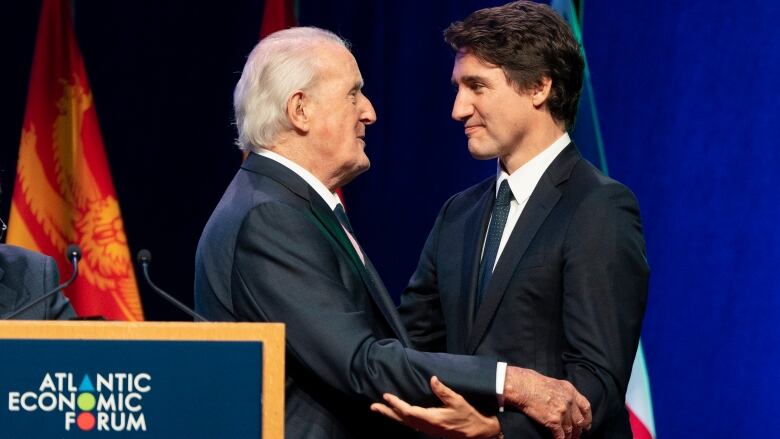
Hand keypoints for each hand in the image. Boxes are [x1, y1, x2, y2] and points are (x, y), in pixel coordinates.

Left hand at [370, 376, 500, 438]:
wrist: (478, 433)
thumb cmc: (468, 416)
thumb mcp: (458, 401)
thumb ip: (443, 391)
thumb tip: (432, 379)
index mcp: (432, 419)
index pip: (408, 411)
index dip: (396, 404)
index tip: (386, 396)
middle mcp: (427, 427)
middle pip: (403, 420)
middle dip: (388, 412)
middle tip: (373, 406)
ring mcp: (428, 430)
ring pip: (406, 423)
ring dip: (392, 416)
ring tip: (380, 409)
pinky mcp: (430, 431)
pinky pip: (411, 424)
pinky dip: (402, 419)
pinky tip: (398, 415)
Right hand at [503, 367, 590, 438]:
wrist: (522, 386)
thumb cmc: (532, 382)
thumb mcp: (553, 383)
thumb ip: (562, 393)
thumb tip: (563, 402)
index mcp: (570, 390)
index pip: (585, 407)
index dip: (587, 418)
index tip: (586, 425)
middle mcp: (569, 401)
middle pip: (579, 421)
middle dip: (578, 431)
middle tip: (576, 436)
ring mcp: (562, 411)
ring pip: (570, 430)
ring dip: (570, 437)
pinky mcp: (553, 420)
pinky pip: (560, 435)